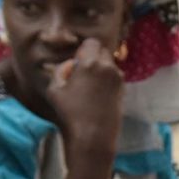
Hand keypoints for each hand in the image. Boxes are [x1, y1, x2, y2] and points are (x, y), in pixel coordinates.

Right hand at [46, 40, 127, 155]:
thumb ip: (60, 71)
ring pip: (111, 65)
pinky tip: (99, 96)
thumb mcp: (55, 90)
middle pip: (103, 51)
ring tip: (91, 87)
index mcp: (90, 63)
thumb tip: (70, 64)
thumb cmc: (70, 114)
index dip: (84, 50)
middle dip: (95, 58)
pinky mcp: (123, 90)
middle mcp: (107, 67)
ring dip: (102, 70)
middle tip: (84, 73)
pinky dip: (108, 81)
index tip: (78, 62)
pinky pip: (115, 78)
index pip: (92, 43)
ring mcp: (118, 79)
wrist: (93, 136)